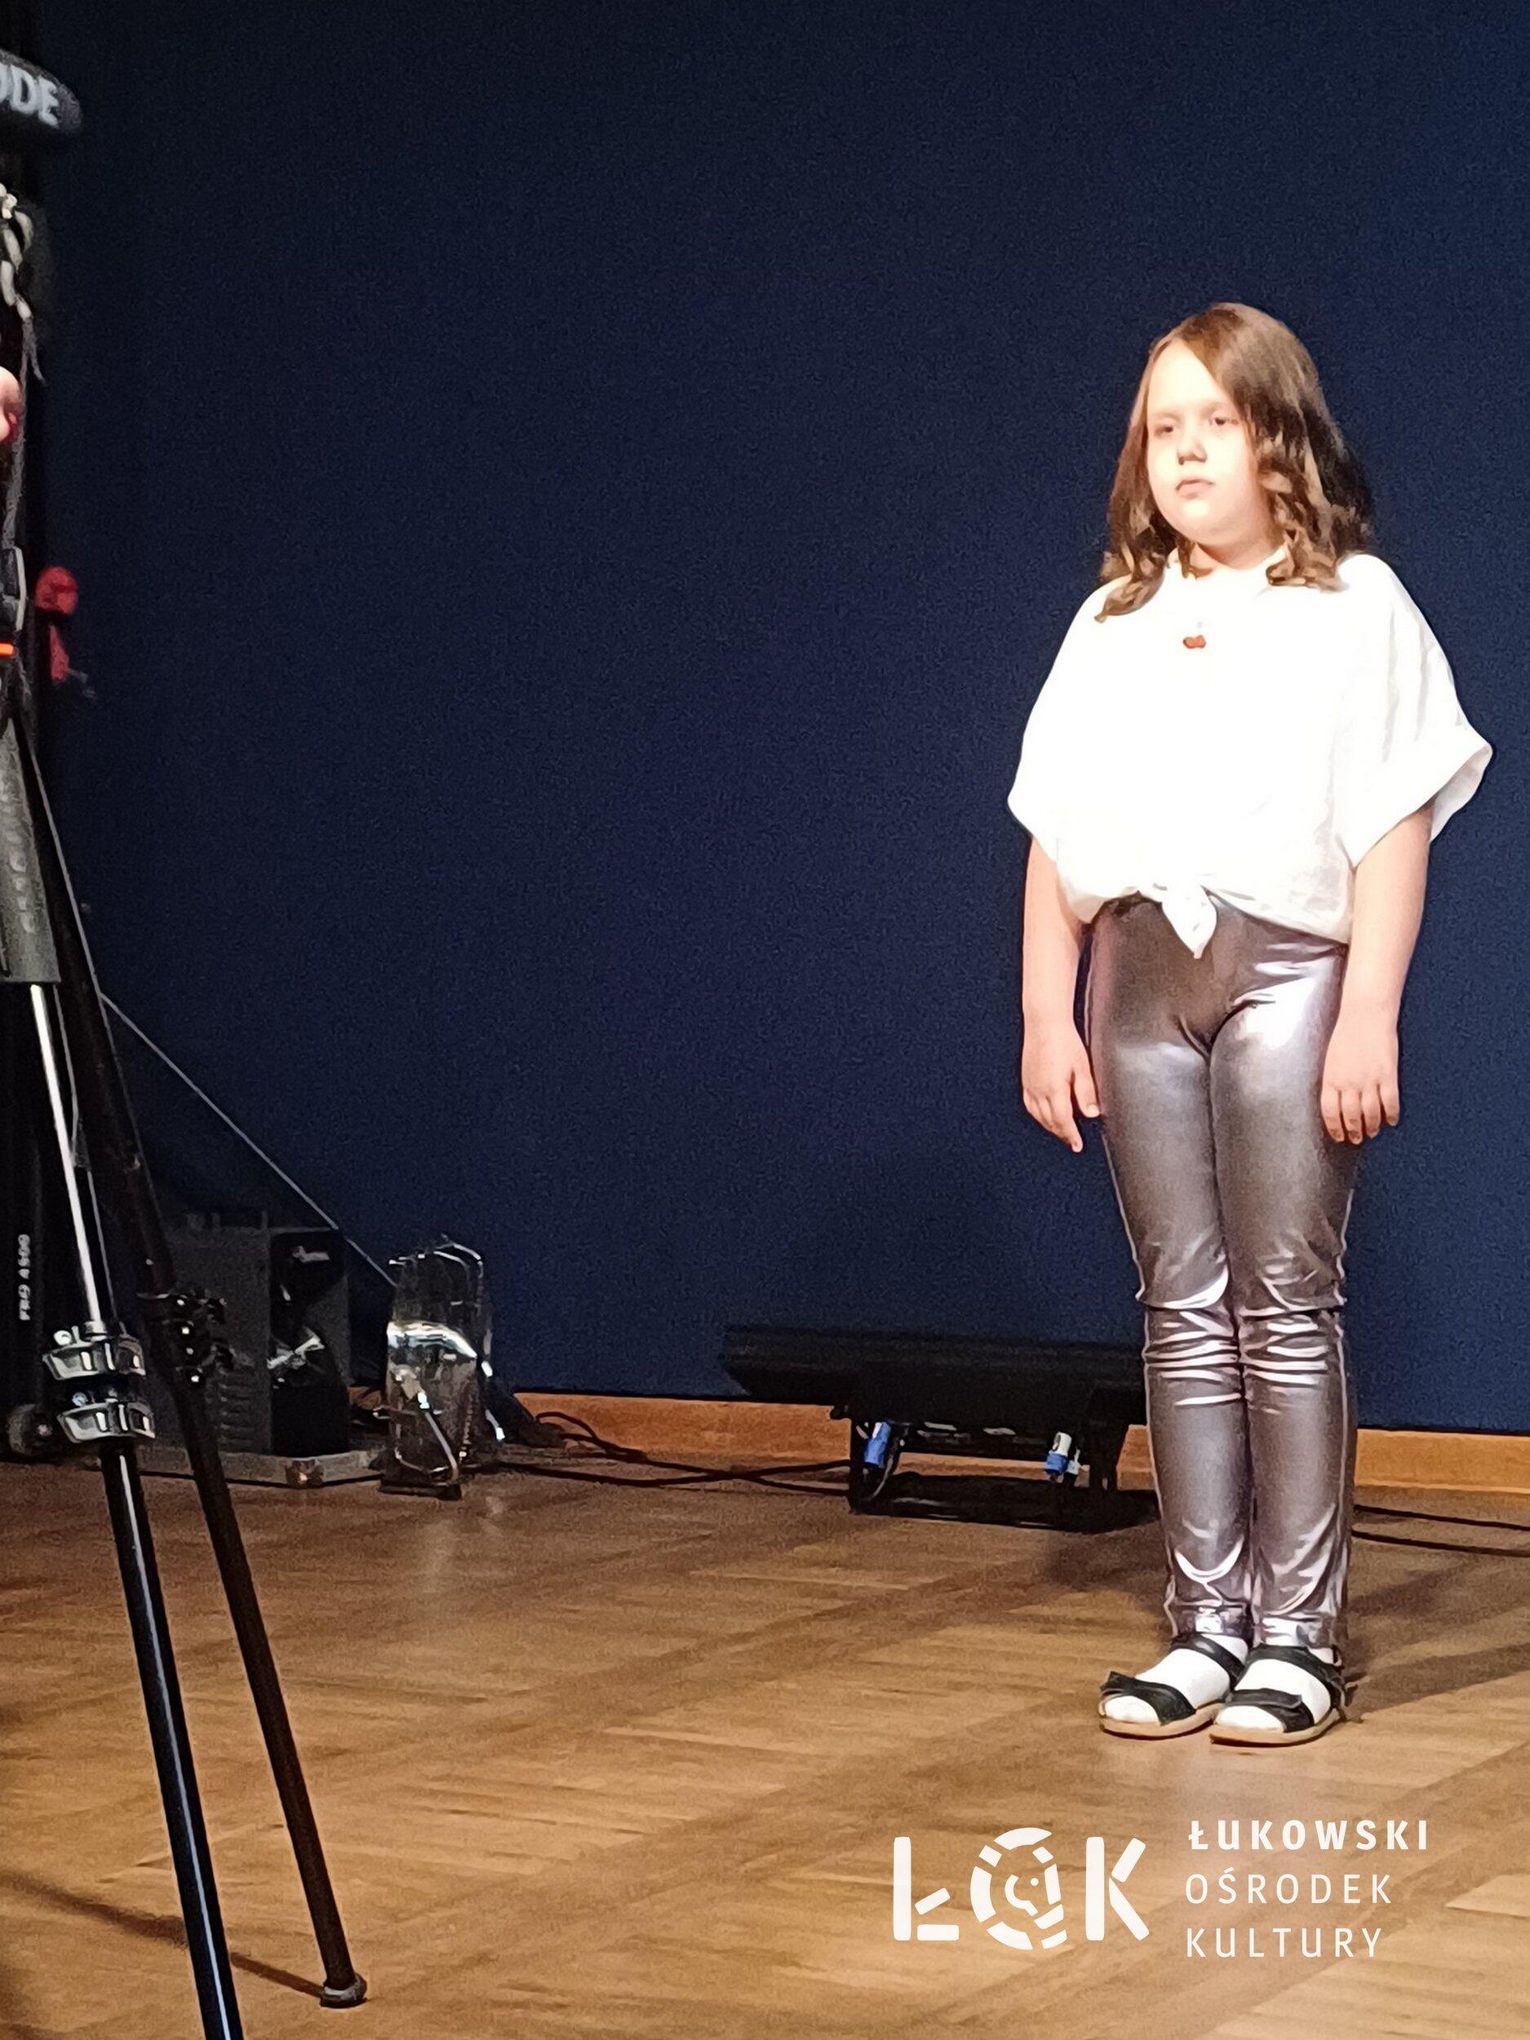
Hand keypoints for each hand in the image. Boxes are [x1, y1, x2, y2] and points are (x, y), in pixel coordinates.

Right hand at [1020, 1017, 1099, 1153]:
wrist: (1045, 1022)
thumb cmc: (1064, 1040)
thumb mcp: (1082, 1066)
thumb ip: (1086, 1092)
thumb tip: (1091, 1113)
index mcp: (1054, 1089)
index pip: (1063, 1121)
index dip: (1071, 1135)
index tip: (1077, 1145)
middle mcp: (1038, 1090)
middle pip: (1049, 1121)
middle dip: (1061, 1133)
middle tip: (1072, 1140)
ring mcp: (1030, 1085)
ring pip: (1038, 1115)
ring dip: (1049, 1126)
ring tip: (1061, 1131)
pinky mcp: (1025, 1079)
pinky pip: (1029, 1104)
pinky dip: (1038, 1115)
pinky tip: (1044, 1115)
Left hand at [1321, 1006, 1399, 1142]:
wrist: (1366, 1015)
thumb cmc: (1347, 1034)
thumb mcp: (1332, 1059)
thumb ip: (1334, 1080)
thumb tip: (1336, 1100)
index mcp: (1331, 1078)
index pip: (1329, 1112)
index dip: (1334, 1127)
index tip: (1338, 1136)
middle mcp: (1349, 1083)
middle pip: (1351, 1116)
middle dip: (1354, 1131)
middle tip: (1357, 1138)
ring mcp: (1369, 1080)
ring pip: (1370, 1113)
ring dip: (1372, 1126)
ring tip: (1373, 1131)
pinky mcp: (1387, 1075)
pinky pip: (1390, 1102)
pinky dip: (1391, 1114)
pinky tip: (1392, 1120)